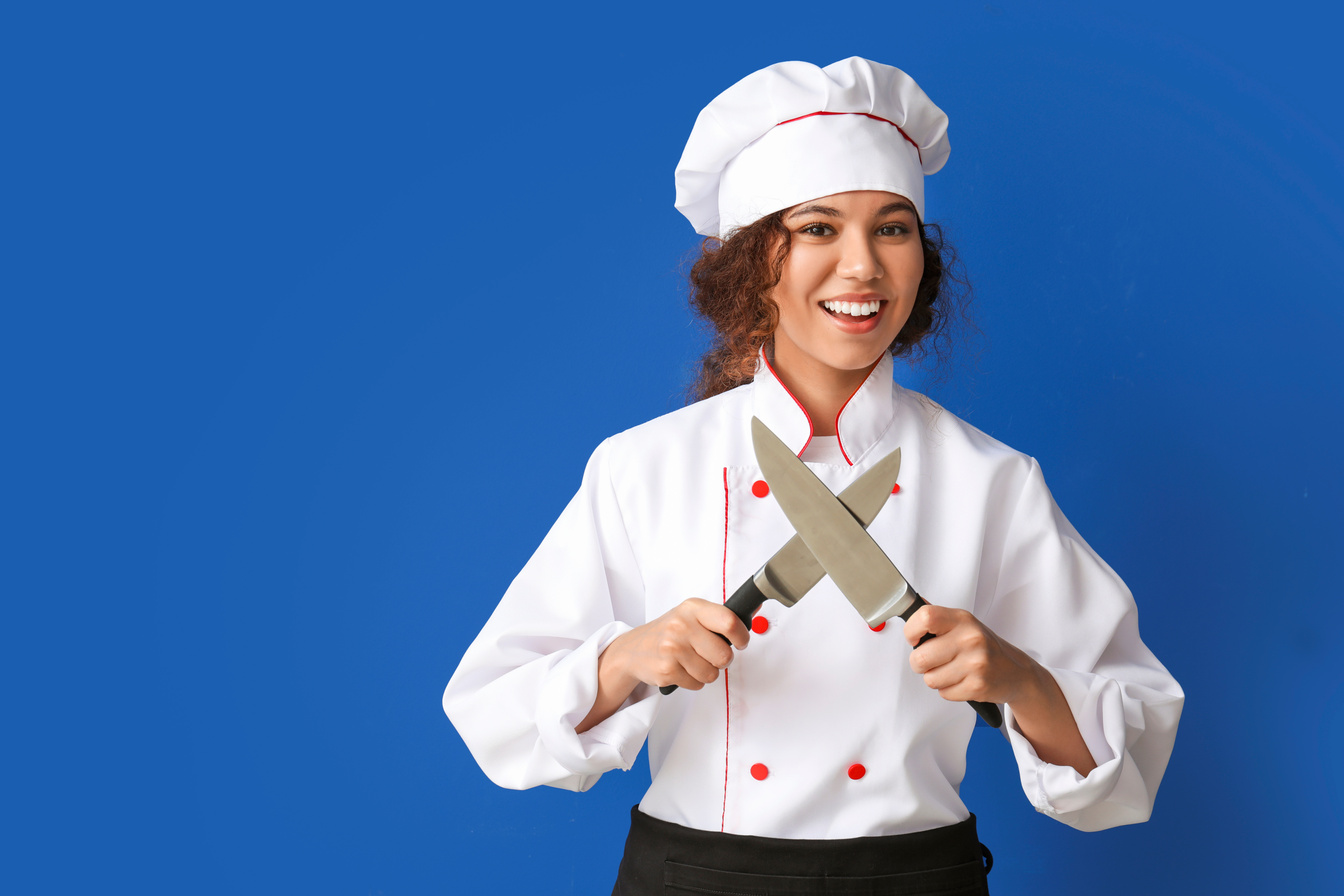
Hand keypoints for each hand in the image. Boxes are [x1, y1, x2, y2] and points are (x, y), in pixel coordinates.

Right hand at [577, 599, 749, 732]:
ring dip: (706, 672)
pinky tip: (681, 669)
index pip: (729, 621)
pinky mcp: (667, 670)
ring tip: (692, 662)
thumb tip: (754, 609)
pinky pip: (697, 684)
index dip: (741, 636)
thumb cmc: (668, 632)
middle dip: (722, 660)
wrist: (632, 649)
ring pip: (712, 673)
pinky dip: (693, 681)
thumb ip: (720, 617)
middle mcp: (682, 625)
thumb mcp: (691, 615)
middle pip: (724, 654)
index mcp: (692, 608)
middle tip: (711, 655)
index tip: (741, 641)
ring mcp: (673, 648)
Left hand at [903, 604, 1039, 706]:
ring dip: (936, 678)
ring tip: (952, 670)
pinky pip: (944, 693)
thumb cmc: (984, 647)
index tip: (914, 639)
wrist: (1016, 672)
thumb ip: (937, 618)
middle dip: (920, 663)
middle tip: (934, 660)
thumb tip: (911, 606)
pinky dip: (949, 690)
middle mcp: (970, 639)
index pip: (925, 618)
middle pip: (920, 657)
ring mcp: (975, 664)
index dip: (911, 631)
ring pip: (929, 679)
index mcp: (962, 620)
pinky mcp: (977, 686)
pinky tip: (962, 680)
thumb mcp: (964, 624)